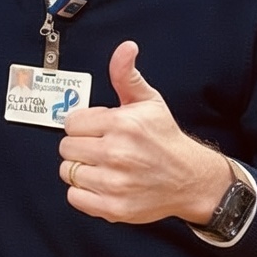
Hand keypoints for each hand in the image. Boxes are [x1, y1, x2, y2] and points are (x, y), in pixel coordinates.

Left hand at [58, 41, 227, 224]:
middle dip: (79, 145)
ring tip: (101, 165)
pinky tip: (100, 182)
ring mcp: (115, 183)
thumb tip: (125, 48)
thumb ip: (126, 74)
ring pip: (68, 171)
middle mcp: (117, 153)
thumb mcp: (148, 101)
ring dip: (80, 168)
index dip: (83, 124)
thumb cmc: (165, 138)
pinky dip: (82, 192)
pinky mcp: (114, 208)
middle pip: (66, 147)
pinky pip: (75, 198)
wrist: (191, 179)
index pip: (71, 122)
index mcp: (121, 124)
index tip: (98, 128)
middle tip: (99, 146)